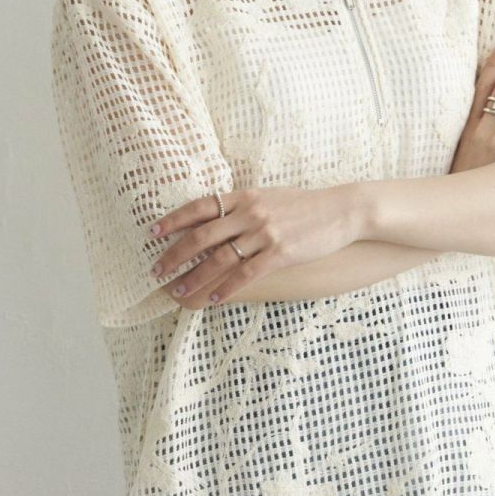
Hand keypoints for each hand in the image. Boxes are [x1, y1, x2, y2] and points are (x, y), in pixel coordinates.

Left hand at [145, 183, 362, 310]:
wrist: (342, 210)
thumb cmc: (306, 206)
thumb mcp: (270, 197)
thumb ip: (243, 207)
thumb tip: (217, 219)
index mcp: (244, 196)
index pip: (199, 207)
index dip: (172, 220)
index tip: (152, 233)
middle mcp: (249, 213)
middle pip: (201, 236)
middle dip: (174, 255)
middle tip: (157, 272)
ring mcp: (264, 233)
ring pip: (218, 259)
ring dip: (195, 278)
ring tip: (180, 292)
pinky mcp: (280, 253)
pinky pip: (246, 274)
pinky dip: (226, 288)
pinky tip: (214, 299)